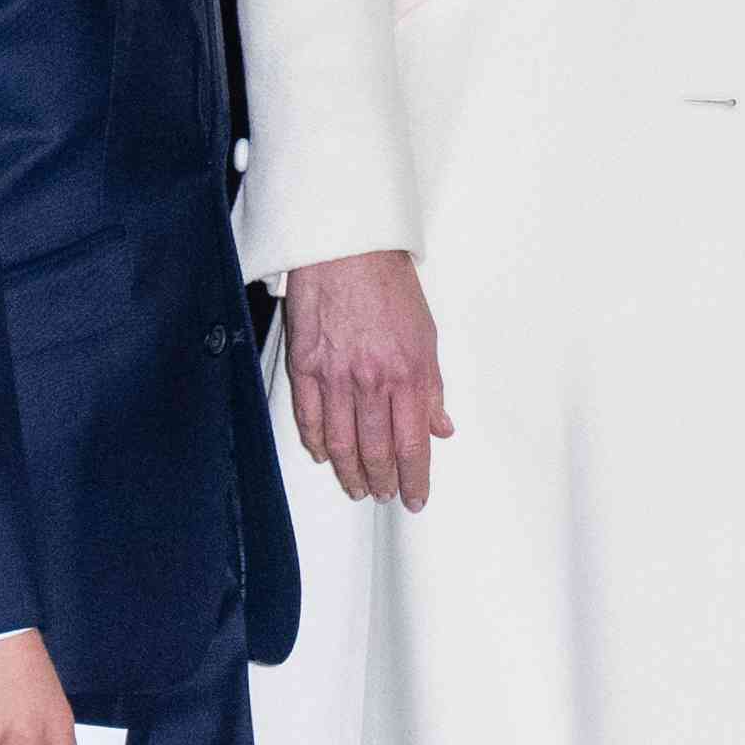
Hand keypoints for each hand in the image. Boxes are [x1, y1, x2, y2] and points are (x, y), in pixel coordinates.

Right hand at [285, 247, 452, 509]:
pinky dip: (314, 442)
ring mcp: (334, 375)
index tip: (415, 497)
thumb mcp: (427, 335)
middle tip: (383, 495)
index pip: (413, 445)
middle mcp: (370, 381)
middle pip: (375, 451)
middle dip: (381, 482)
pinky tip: (321, 454)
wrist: (346, 248)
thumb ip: (432, 387)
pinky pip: (307, 416)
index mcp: (408, 375)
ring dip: (349, 472)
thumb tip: (440, 427)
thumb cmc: (387, 283)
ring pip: (339, 443)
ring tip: (356, 486)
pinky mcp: (304, 363)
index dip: (414, 480)